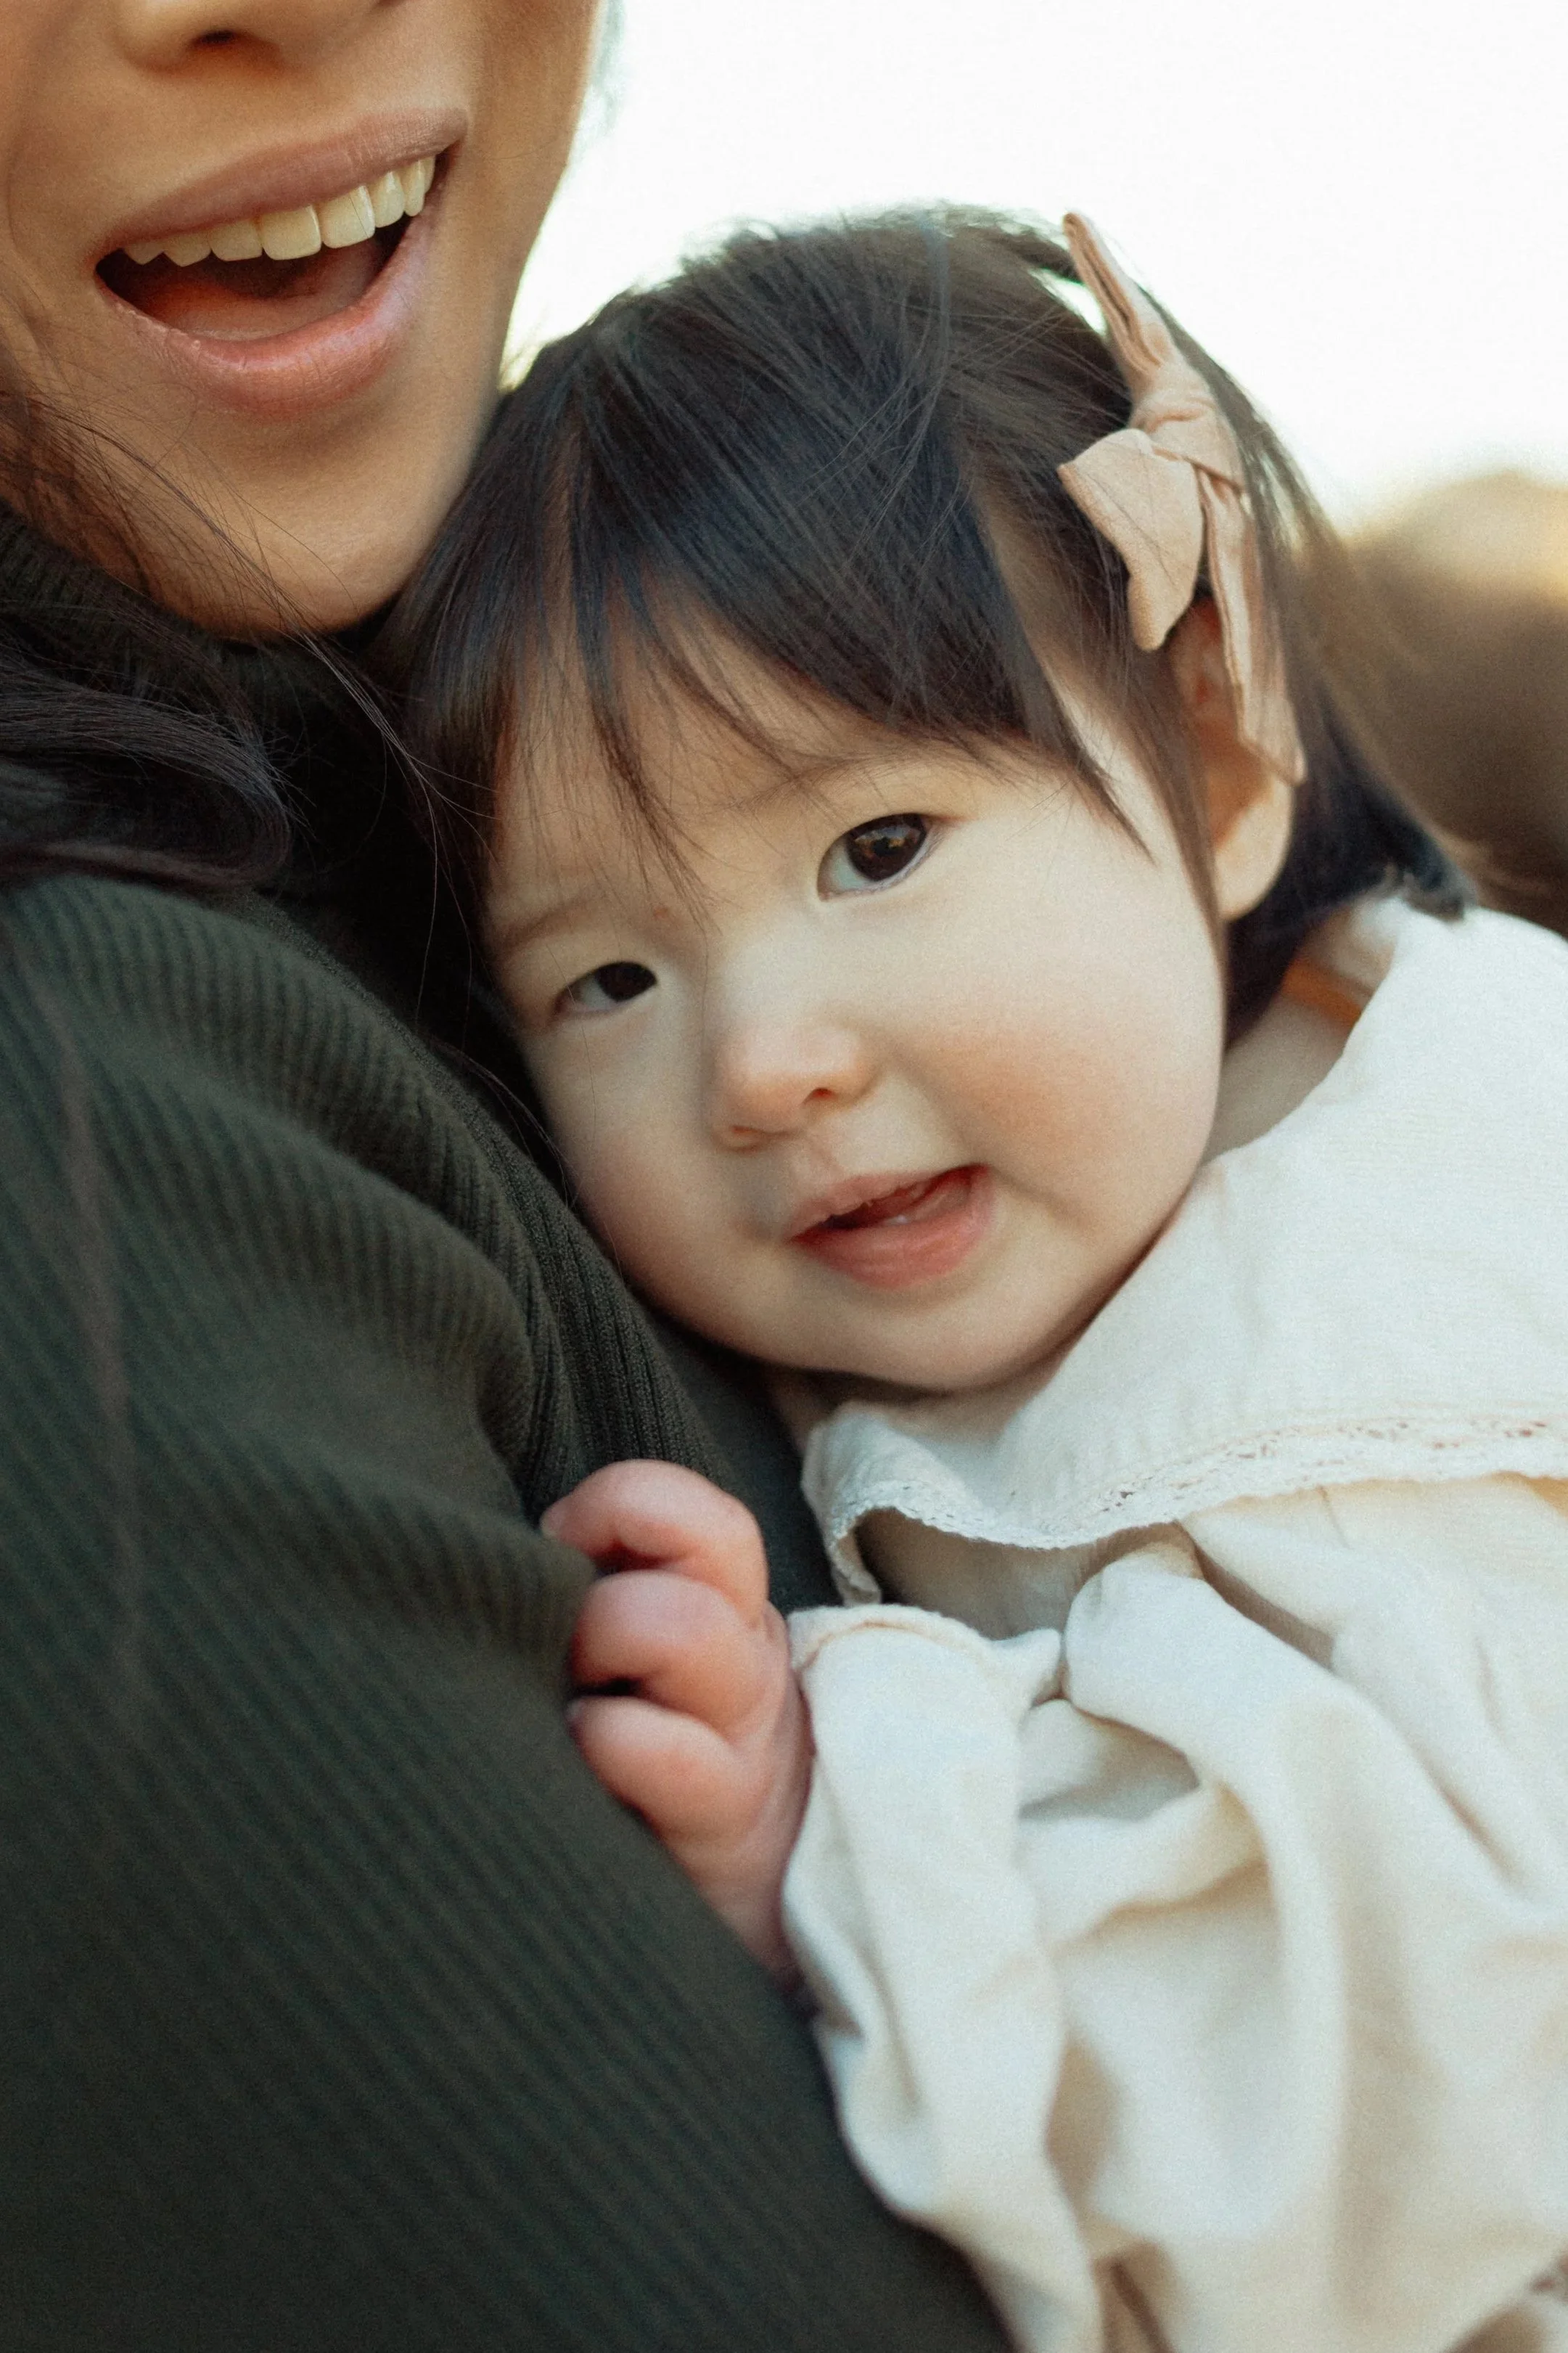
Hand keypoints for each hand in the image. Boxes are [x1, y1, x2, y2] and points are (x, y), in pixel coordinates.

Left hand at [543, 1461, 811, 1981]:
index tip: (559, 1559)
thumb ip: (588, 1599)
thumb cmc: (656, 1764)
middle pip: (701, 1536)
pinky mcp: (721, 1820)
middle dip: (596, 1579)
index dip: (613, 1507)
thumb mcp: (642, 1666)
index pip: (691, 1506)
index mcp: (724, 1601)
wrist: (761, 1916)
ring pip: (679, 1621)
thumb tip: (480, 1559)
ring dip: (600, 1645)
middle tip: (560, 1645)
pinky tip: (574, 1772)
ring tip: (571, 1706)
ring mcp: (740, 1736)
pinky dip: (602, 1743)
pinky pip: (658, 1748)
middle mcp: (741, 1654)